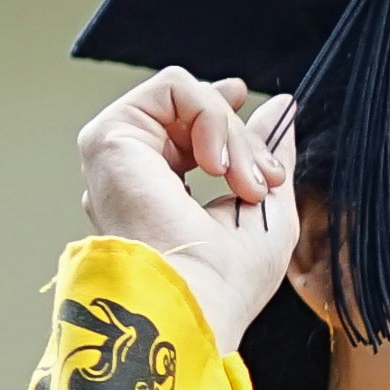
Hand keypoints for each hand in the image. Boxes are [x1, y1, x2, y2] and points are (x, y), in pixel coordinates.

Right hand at [75, 69, 300, 347]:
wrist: (192, 302)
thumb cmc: (227, 281)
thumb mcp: (268, 208)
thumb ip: (267, 153)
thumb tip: (279, 108)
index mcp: (160, 191)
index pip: (185, 127)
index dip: (219, 109)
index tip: (249, 101)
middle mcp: (133, 172)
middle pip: (194, 113)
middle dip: (243, 137)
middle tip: (263, 181)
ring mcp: (118, 155)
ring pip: (187, 97)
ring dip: (231, 132)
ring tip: (242, 180)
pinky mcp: (109, 138)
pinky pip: (172, 88)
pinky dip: (210, 115)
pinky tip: (216, 163)